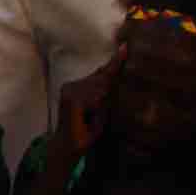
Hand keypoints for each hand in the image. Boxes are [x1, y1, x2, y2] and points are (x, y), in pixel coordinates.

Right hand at [55, 51, 119, 169]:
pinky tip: (87, 116)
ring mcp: (71, 90)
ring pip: (101, 89)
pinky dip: (97, 108)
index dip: (114, 62)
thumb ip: (106, 95)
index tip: (125, 46)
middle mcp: (72, 85)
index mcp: (78, 86)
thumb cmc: (87, 131)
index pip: (100, 73)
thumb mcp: (101, 110)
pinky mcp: (72, 98)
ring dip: (102, 105)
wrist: (70, 147)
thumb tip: (115, 79)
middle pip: (103, 80)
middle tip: (94, 114)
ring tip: (90, 118)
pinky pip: (96, 98)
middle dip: (107, 96)